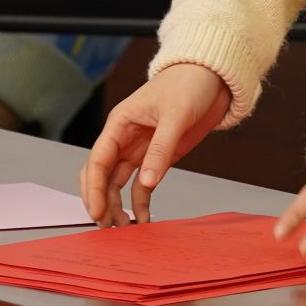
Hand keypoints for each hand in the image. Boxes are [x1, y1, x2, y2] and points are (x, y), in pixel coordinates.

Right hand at [81, 64, 230, 224]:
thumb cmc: (188, 84)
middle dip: (100, 200)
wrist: (212, 78)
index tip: (97, 212)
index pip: (98, 160)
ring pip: (118, 183)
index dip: (94, 188)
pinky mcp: (157, 157)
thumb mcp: (175, 115)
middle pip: (102, 175)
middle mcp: (124, 138)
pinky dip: (140, 202)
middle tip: (106, 226)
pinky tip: (144, 217)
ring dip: (118, 205)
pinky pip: (142, 184)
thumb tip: (147, 182)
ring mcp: (140, 149)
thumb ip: (160, 150)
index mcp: (120, 123)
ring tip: (124, 228)